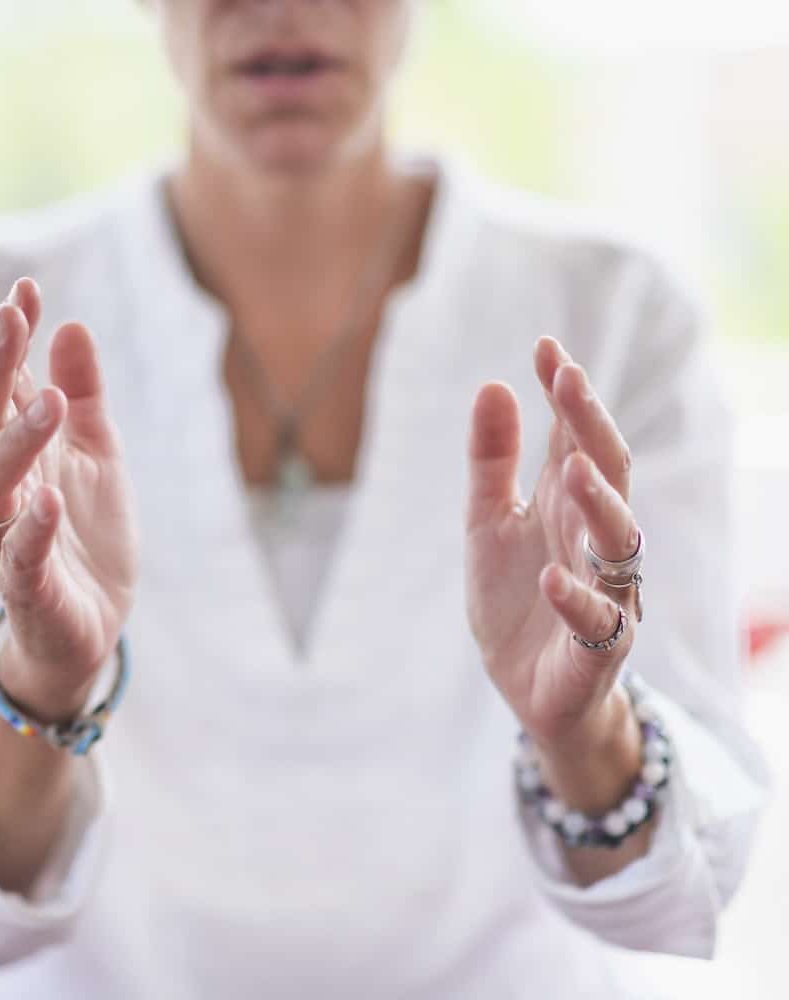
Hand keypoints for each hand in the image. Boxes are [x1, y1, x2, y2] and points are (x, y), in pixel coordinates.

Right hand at [0, 278, 138, 720]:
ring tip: (47, 401)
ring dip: (16, 440)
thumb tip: (73, 325)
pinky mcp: (29, 587)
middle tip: (10, 318)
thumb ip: (85, 396)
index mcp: (23, 454)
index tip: (27, 288)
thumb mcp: (97, 455)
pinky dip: (31, 529)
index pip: (5, 386)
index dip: (11, 340)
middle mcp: (6, 489)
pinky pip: (20, 557)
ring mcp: (11, 538)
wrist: (90, 624)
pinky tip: (48, 499)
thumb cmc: (86, 535)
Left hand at [465, 337, 641, 756]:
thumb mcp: (488, 523)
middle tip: (567, 380)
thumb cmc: (515, 599)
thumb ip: (491, 462)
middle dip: (589, 427)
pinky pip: (595, 620)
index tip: (545, 346)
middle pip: (605, 475)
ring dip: (597, 505)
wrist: (527, 687)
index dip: (565, 395)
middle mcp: (593, 540)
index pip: (576, 438)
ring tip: (570, 468)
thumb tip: (494, 386)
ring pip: (617, 542)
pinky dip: (574, 599)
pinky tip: (549, 578)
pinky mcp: (596, 647)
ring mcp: (604, 591)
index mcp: (567, 507)